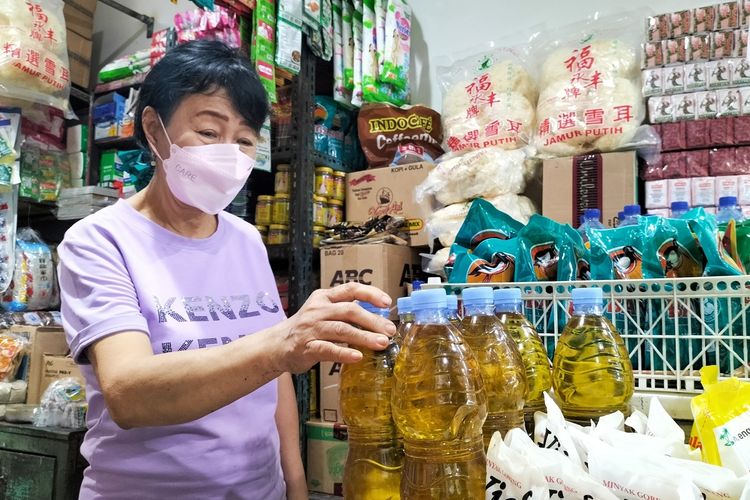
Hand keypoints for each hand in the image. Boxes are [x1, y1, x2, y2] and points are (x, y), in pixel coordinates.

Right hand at [270, 283, 395, 373]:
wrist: (276, 344)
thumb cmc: (307, 328)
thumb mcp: (323, 312)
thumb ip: (345, 312)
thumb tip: (378, 319)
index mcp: (324, 297)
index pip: (351, 289)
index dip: (370, 294)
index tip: (387, 303)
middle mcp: (317, 310)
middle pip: (349, 311)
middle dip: (372, 321)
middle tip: (390, 331)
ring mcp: (311, 328)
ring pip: (341, 330)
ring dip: (364, 337)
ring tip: (381, 343)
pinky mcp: (306, 347)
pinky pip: (327, 349)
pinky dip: (343, 353)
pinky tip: (357, 357)